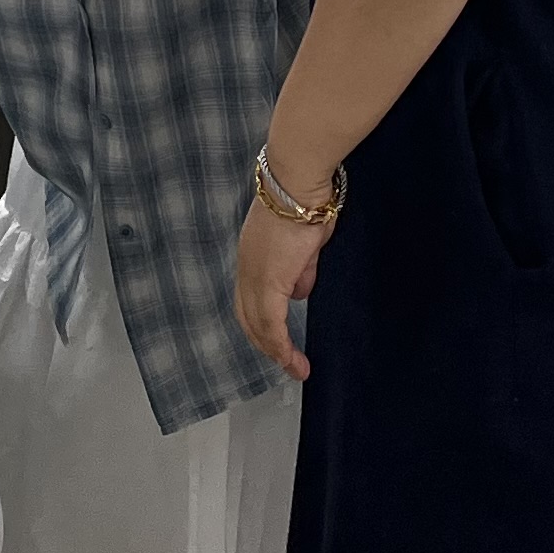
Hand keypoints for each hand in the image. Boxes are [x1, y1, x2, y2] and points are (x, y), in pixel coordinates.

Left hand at [235, 193, 325, 377]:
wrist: (299, 185)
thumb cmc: (307, 203)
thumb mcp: (305, 242)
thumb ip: (301, 268)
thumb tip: (300, 290)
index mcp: (253, 256)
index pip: (249, 297)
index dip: (261, 321)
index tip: (278, 338)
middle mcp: (246, 268)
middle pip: (247, 316)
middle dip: (265, 342)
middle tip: (286, 361)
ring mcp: (254, 275)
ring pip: (257, 324)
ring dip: (275, 350)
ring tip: (294, 367)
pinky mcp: (268, 283)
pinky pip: (272, 324)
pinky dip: (281, 346)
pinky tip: (293, 361)